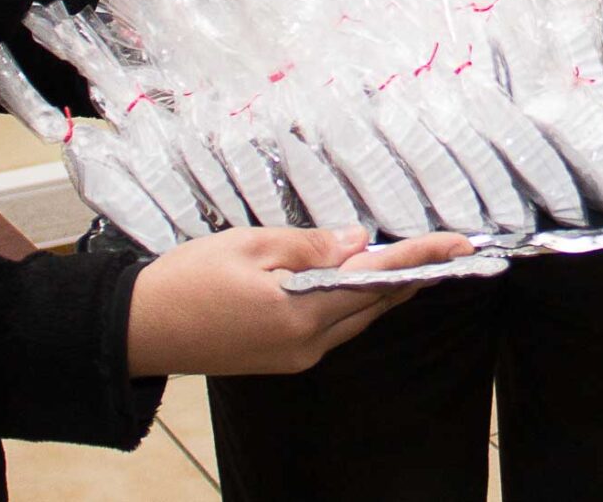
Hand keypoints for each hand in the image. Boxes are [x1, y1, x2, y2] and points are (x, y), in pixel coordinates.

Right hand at [124, 226, 470, 376]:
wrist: (138, 329)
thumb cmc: (187, 280)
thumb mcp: (253, 245)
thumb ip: (312, 245)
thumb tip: (359, 242)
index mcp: (303, 313)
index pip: (379, 279)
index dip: (424, 258)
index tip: (464, 245)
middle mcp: (307, 344)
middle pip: (375, 304)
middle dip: (415, 275)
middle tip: (453, 250)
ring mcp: (295, 357)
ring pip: (357, 318)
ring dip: (386, 289)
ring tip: (418, 260)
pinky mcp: (281, 359)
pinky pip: (334, 328)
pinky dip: (355, 302)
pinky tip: (361, 281)